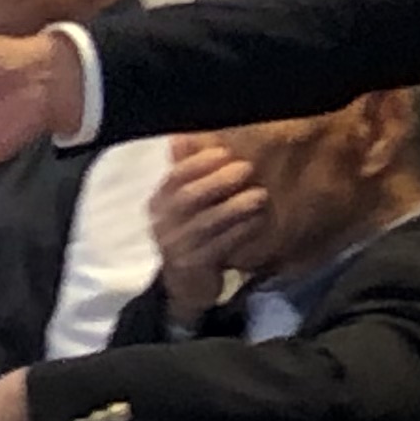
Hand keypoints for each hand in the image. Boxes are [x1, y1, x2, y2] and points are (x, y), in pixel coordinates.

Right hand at [149, 137, 269, 316]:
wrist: (186, 284)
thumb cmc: (193, 232)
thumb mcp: (188, 202)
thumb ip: (189, 170)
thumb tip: (184, 136)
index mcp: (159, 201)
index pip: (175, 177)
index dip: (199, 162)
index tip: (225, 151)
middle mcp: (162, 223)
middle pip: (187, 198)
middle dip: (218, 181)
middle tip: (247, 168)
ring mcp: (174, 247)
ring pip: (204, 224)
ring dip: (234, 208)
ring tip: (260, 195)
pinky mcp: (191, 267)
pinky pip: (217, 247)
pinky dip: (238, 233)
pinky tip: (257, 221)